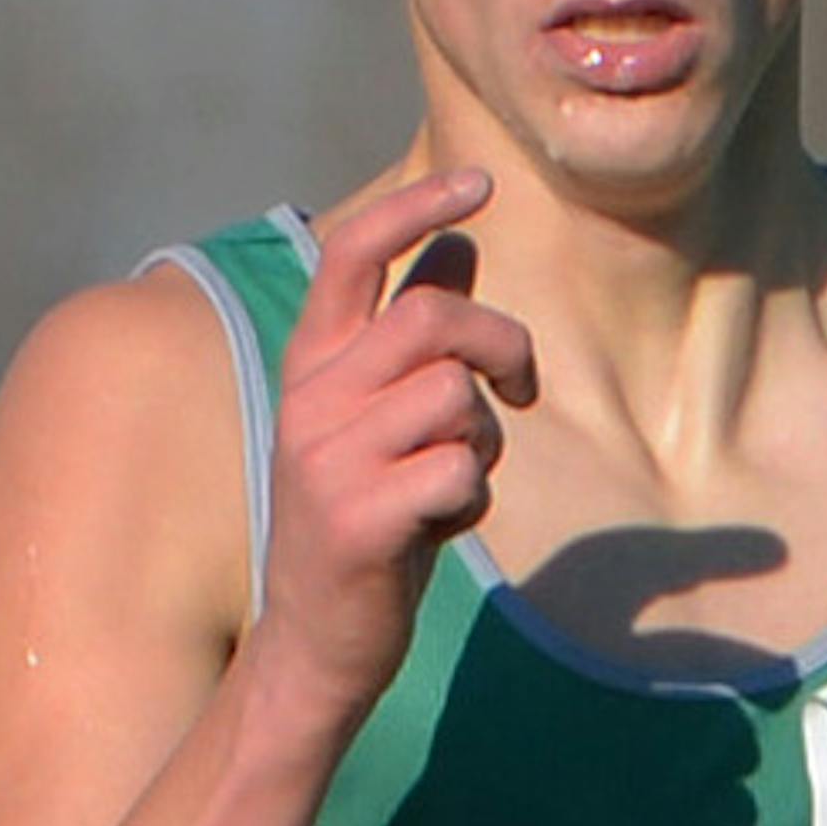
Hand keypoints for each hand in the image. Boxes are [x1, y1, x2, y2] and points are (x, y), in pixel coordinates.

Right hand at [258, 168, 536, 721]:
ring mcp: (326, 458)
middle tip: (518, 390)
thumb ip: (409, 340)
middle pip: (434, 319)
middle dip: (502, 346)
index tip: (479, 183)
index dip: (417, 207)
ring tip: (452, 482)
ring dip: (484, 441)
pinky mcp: (357, 517)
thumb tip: (457, 246)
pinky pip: (460, 472)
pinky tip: (438, 527)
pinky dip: (472, 499)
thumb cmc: (366, 520)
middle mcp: (309, 399)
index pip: (353, 252)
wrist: (315, 642)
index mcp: (311, 364)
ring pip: (455, 398)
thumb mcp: (379, 420)